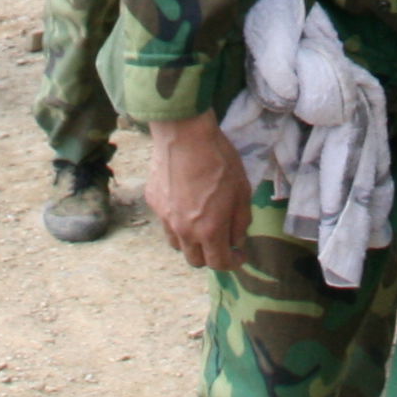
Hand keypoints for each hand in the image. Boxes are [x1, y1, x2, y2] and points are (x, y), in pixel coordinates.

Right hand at [149, 114, 257, 270]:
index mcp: (209, 230)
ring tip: (201, 225)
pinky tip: (185, 202)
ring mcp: (165, 217)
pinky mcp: (154, 201)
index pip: (219, 263)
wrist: (184, 134)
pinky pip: (166, 221)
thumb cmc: (219, 160)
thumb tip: (236, 240)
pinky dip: (177, 221)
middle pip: (195, 260)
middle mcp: (184, 230)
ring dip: (191, 242)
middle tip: (221, 241)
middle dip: (210, 256)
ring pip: (177, 244)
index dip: (233, 263)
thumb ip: (240, 222)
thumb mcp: (242, 191)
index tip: (239, 255)